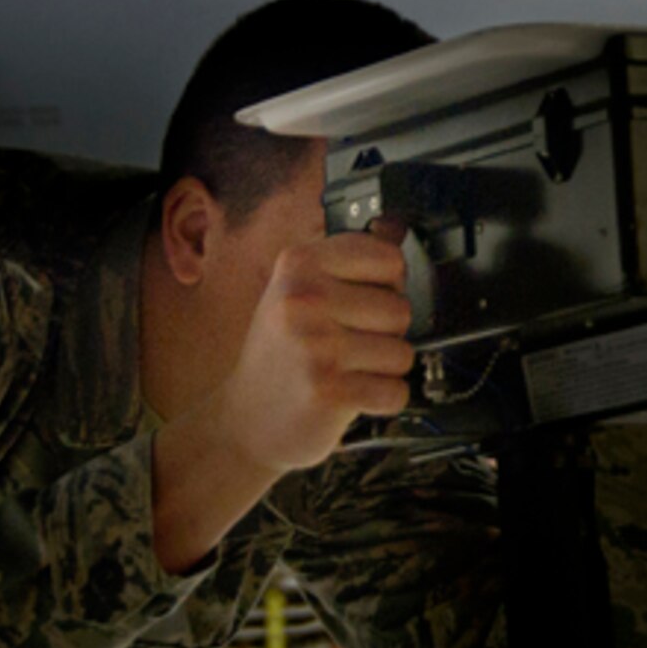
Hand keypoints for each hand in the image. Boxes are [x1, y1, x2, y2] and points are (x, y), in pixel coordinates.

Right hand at [212, 232, 418, 472]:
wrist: (244, 422)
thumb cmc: (280, 353)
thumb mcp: (300, 293)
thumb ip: (349, 262)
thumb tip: (395, 226)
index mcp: (298, 264)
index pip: (389, 258)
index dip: (387, 285)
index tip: (361, 301)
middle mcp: (303, 299)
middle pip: (401, 308)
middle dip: (385, 334)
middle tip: (346, 345)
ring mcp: (315, 346)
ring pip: (402, 353)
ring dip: (382, 370)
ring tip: (345, 370)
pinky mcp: (328, 391)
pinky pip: (396, 391)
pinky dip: (381, 400)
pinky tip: (349, 396)